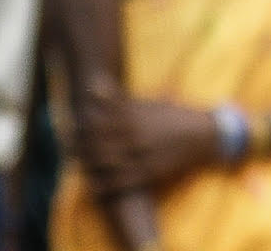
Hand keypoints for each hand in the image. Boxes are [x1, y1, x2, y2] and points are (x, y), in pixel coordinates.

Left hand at [78, 87, 219, 195]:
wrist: (204, 135)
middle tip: (66, 146)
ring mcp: (142, 155)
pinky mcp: (149, 173)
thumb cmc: (173, 116)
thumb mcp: (150, 103)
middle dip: (80, 145)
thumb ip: (120, 99)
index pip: (99, 121)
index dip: (81, 125)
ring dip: (88, 164)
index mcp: (136, 116)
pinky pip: (121, 182)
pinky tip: (91, 187)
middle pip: (99, 142)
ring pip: (107, 163)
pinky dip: (104, 186)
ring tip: (75, 164)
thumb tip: (94, 85)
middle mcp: (137, 135)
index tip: (70, 125)